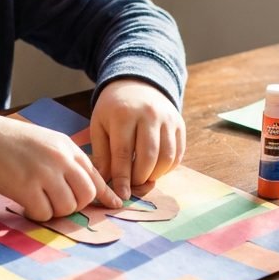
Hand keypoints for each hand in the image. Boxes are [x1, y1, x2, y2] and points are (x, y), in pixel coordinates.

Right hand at [0, 112, 123, 220]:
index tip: (115, 205)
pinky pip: (44, 214)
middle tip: (56, 203)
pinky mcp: (26, 187)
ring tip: (38, 201)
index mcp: (67, 147)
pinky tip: (26, 206)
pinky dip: (36, 215)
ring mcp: (45, 173)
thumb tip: (87, 188)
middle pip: (86, 195)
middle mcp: (60, 159)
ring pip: (67, 207)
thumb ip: (67, 161)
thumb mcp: (46, 142)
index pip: (96, 175)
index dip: (106, 195)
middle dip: (75, 205)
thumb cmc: (10, 141)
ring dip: (54, 211)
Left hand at [91, 79, 185, 199]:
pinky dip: (167, 168)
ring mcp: (167, 119)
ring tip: (143, 178)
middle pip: (148, 157)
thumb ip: (102, 154)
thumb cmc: (113, 109)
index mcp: (124, 115)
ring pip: (167, 157)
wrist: (136, 84)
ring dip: (155, 175)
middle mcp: (149, 115)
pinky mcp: (179, 124)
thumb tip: (104, 184)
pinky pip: (178, 153)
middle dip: (140, 178)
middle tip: (132, 186)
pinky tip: (155, 170)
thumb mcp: (99, 125)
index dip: (123, 177)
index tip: (121, 195)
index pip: (124, 153)